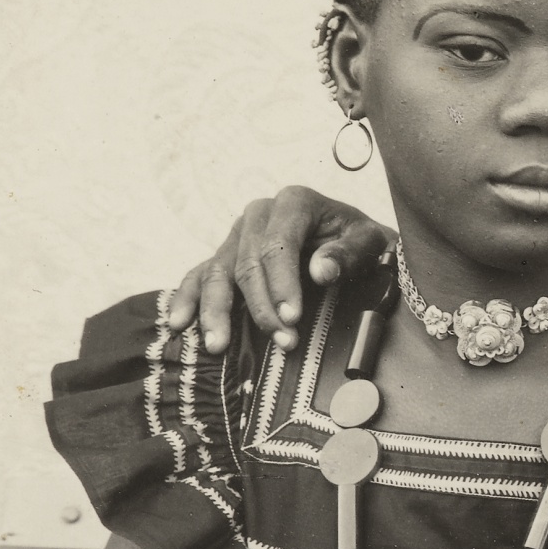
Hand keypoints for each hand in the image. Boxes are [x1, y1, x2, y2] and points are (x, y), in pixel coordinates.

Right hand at [165, 186, 394, 353]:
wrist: (353, 239)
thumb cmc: (361, 241)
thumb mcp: (369, 242)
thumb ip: (348, 253)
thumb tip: (320, 270)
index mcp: (294, 203)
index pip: (278, 245)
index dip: (282, 283)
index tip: (292, 318)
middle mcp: (259, 214)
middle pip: (248, 263)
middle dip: (262, 307)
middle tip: (283, 341)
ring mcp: (238, 234)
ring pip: (218, 271)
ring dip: (217, 311)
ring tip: (218, 346)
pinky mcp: (226, 254)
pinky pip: (199, 275)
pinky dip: (187, 298)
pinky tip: (179, 322)